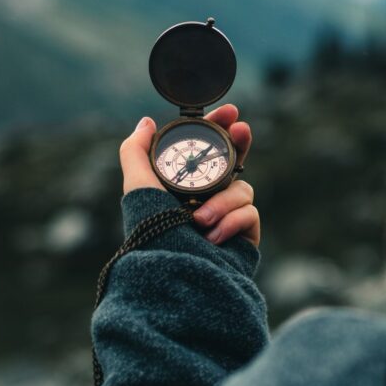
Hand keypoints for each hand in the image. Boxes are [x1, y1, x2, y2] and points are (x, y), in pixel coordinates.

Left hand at [119, 104, 257, 245]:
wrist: (174, 274)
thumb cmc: (153, 233)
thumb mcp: (137, 187)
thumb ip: (136, 151)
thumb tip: (146, 122)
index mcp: (184, 186)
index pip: (207, 150)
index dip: (220, 128)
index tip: (229, 111)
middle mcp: (207, 199)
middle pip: (234, 162)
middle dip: (240, 143)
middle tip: (242, 129)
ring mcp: (227, 218)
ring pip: (241, 188)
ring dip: (222, 201)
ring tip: (200, 220)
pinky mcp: (244, 236)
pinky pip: (249, 213)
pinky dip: (231, 221)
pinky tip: (213, 237)